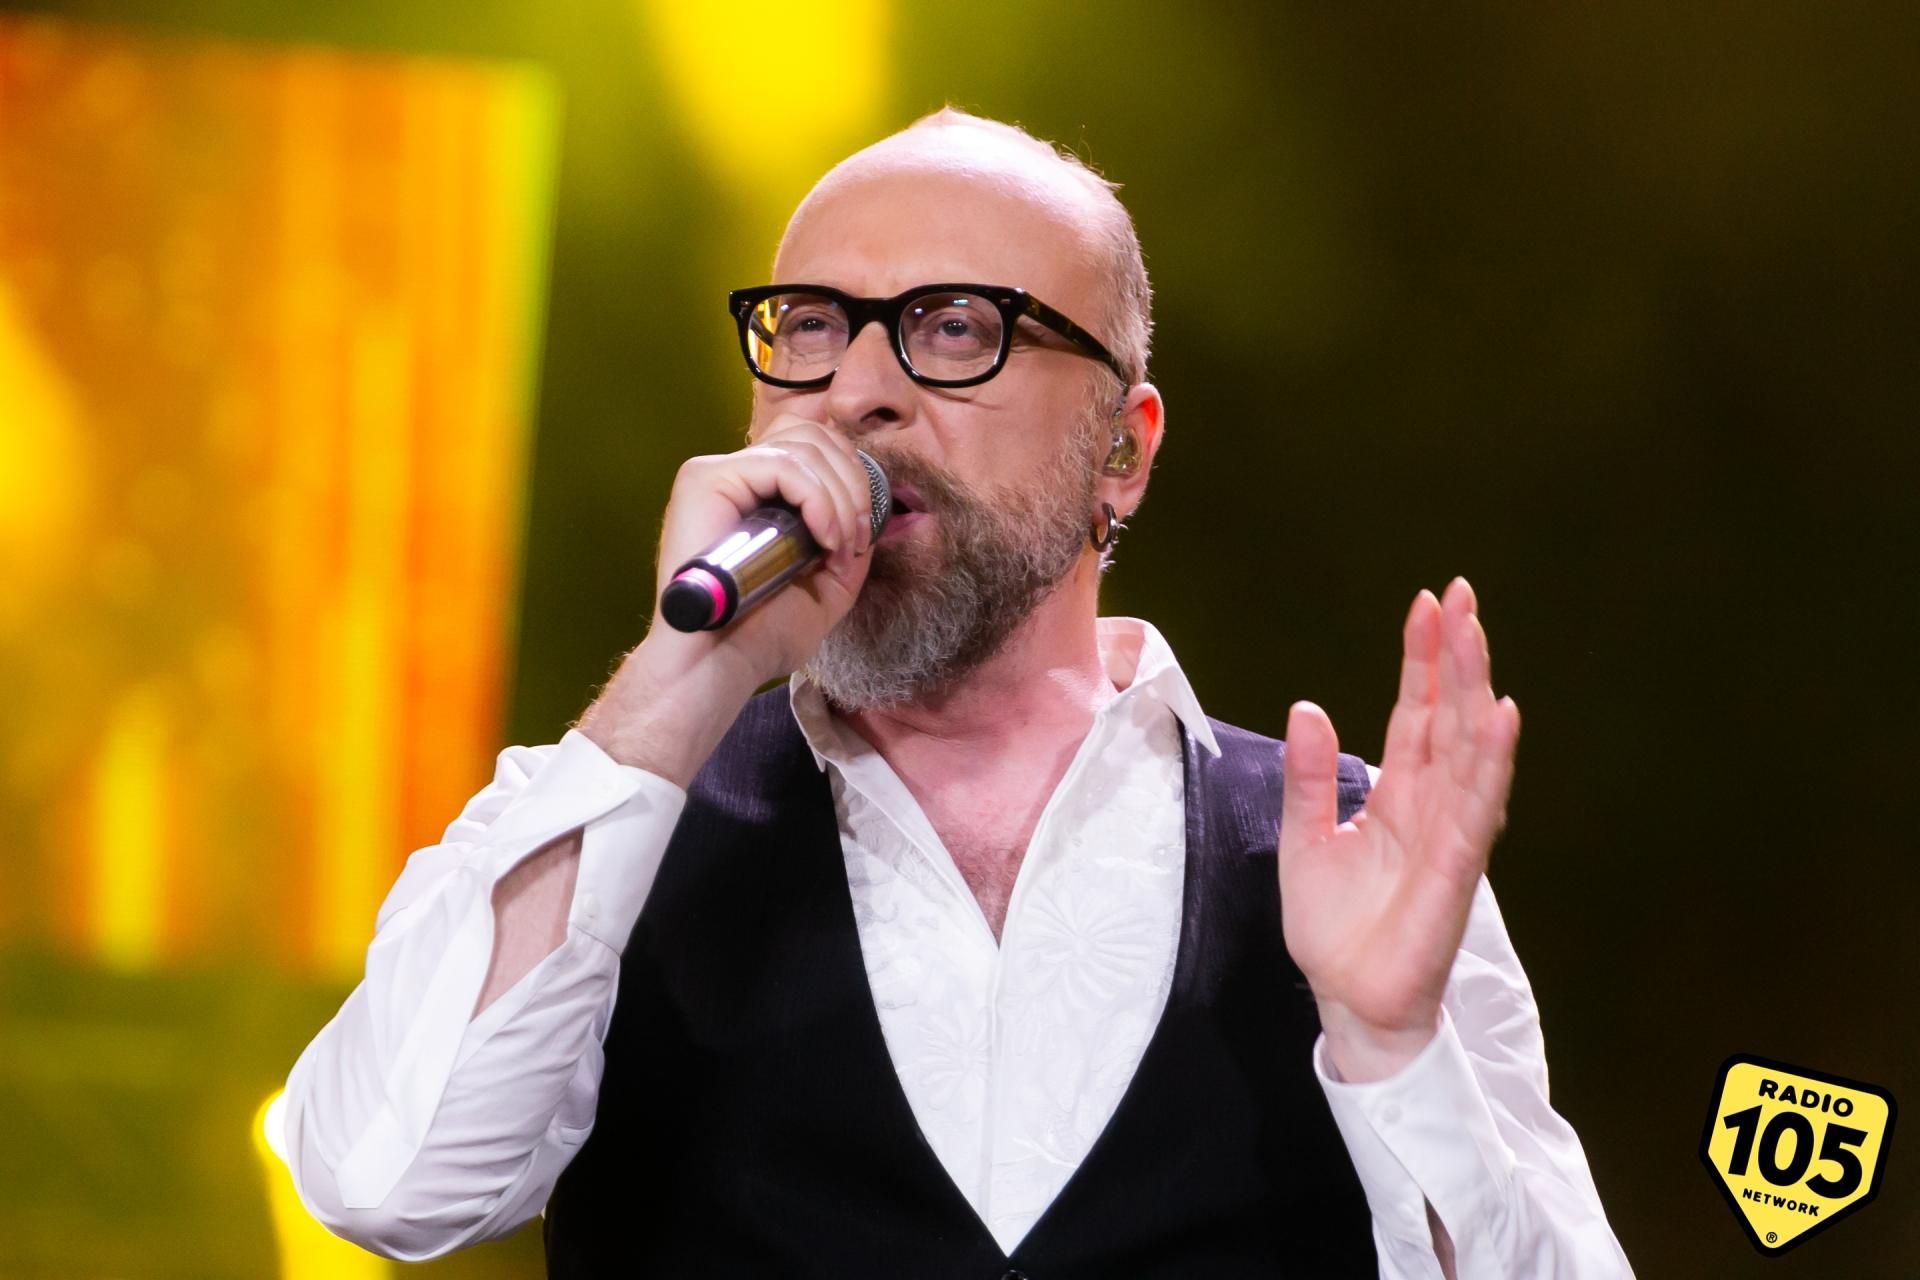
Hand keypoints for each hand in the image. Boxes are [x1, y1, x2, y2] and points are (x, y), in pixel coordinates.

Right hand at [641, 413, 879, 682]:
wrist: (720, 665)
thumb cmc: (760, 637)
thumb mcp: (822, 591)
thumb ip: (847, 551)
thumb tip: (870, 521)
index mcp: (756, 496)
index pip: (812, 446)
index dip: (850, 476)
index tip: (859, 535)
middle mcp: (734, 477)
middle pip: (812, 435)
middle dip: (853, 482)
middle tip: (856, 538)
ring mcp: (717, 474)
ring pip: (803, 446)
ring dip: (840, 496)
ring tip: (841, 544)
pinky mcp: (705, 479)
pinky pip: (781, 465)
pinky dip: (818, 499)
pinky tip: (824, 537)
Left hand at [1277, 578, 1519, 1081]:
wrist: (1345, 1000)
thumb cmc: (1333, 929)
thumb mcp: (1304, 838)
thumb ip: (1310, 777)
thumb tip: (1309, 708)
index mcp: (1398, 793)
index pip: (1416, 712)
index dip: (1422, 660)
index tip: (1427, 605)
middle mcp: (1432, 804)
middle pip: (1450, 715)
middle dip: (1456, 655)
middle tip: (1461, 594)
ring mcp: (1449, 833)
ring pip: (1470, 747)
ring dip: (1474, 688)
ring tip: (1476, 632)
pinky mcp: (1456, 868)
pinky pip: (1477, 805)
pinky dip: (1491, 759)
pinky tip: (1500, 716)